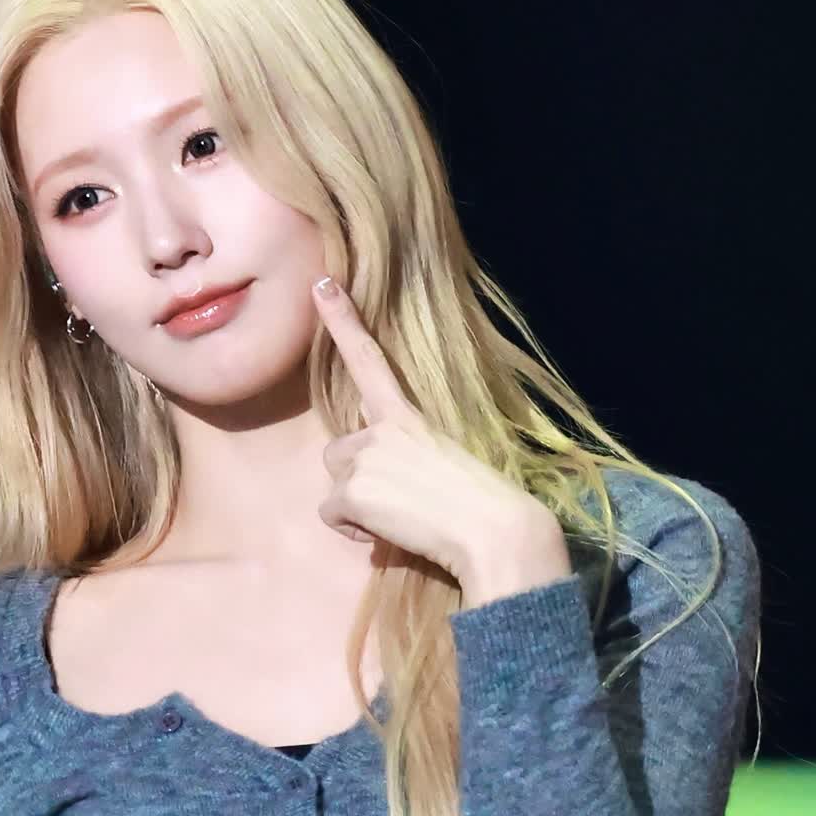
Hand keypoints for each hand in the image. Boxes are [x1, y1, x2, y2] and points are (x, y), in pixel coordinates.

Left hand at [311, 277, 572, 603]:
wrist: (493, 531)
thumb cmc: (479, 505)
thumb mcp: (442, 464)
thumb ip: (404, 460)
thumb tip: (383, 491)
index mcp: (409, 415)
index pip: (370, 359)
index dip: (343, 320)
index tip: (322, 283)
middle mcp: (381, 428)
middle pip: (338, 452)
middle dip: (357, 481)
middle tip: (402, 503)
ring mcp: (365, 456)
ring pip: (335, 486)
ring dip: (357, 507)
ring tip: (401, 519)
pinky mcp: (353, 490)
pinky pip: (333, 516)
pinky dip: (355, 532)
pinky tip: (392, 532)